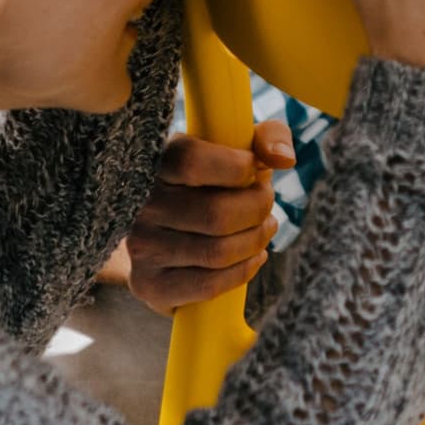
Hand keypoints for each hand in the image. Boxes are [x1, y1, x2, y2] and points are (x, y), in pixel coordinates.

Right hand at [126, 119, 292, 313]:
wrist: (159, 230)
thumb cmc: (206, 180)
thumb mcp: (229, 147)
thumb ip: (265, 138)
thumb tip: (283, 159)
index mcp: (154, 162)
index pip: (193, 162)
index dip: (239, 167)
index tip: (255, 169)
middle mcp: (141, 205)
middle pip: (217, 214)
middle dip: (257, 209)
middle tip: (265, 202)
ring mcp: (141, 247)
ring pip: (218, 252)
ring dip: (256, 241)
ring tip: (264, 228)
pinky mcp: (148, 284)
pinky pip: (209, 285)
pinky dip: (243, 271)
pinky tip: (253, 256)